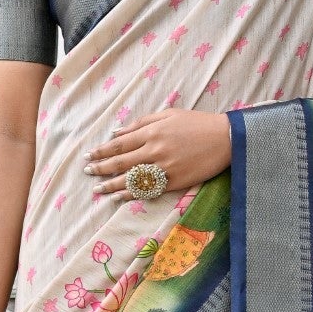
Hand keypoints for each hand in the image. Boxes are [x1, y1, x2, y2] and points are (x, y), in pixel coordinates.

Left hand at [86, 108, 231, 198]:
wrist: (225, 138)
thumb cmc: (197, 123)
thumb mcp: (168, 115)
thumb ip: (141, 123)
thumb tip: (117, 132)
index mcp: (152, 132)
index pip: (119, 144)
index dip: (102, 151)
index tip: (89, 155)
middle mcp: (154, 150)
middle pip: (121, 162)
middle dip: (101, 168)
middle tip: (88, 173)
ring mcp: (164, 168)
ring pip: (131, 178)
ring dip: (111, 184)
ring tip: (98, 189)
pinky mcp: (175, 181)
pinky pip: (149, 189)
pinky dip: (132, 193)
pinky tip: (119, 196)